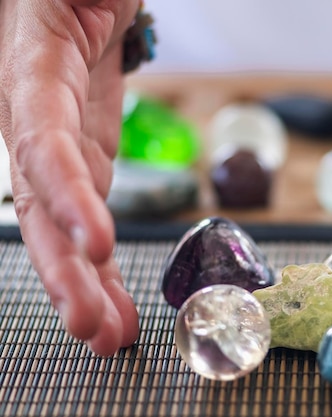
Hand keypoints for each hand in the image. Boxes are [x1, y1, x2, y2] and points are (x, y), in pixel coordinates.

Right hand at [0, 0, 139, 354]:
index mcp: (27, 74)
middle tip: (97, 330)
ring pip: (61, 217)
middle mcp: (35, 117)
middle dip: (66, 271)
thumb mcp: (66, 1)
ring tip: (110, 335)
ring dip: (84, 279)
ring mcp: (60, 135)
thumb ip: (64, 28)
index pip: (41, 148)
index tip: (97, 245)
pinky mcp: (86, 143)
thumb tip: (79, 42)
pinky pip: (89, 200)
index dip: (64, 198)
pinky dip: (99, 245)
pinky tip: (112, 286)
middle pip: (42, 205)